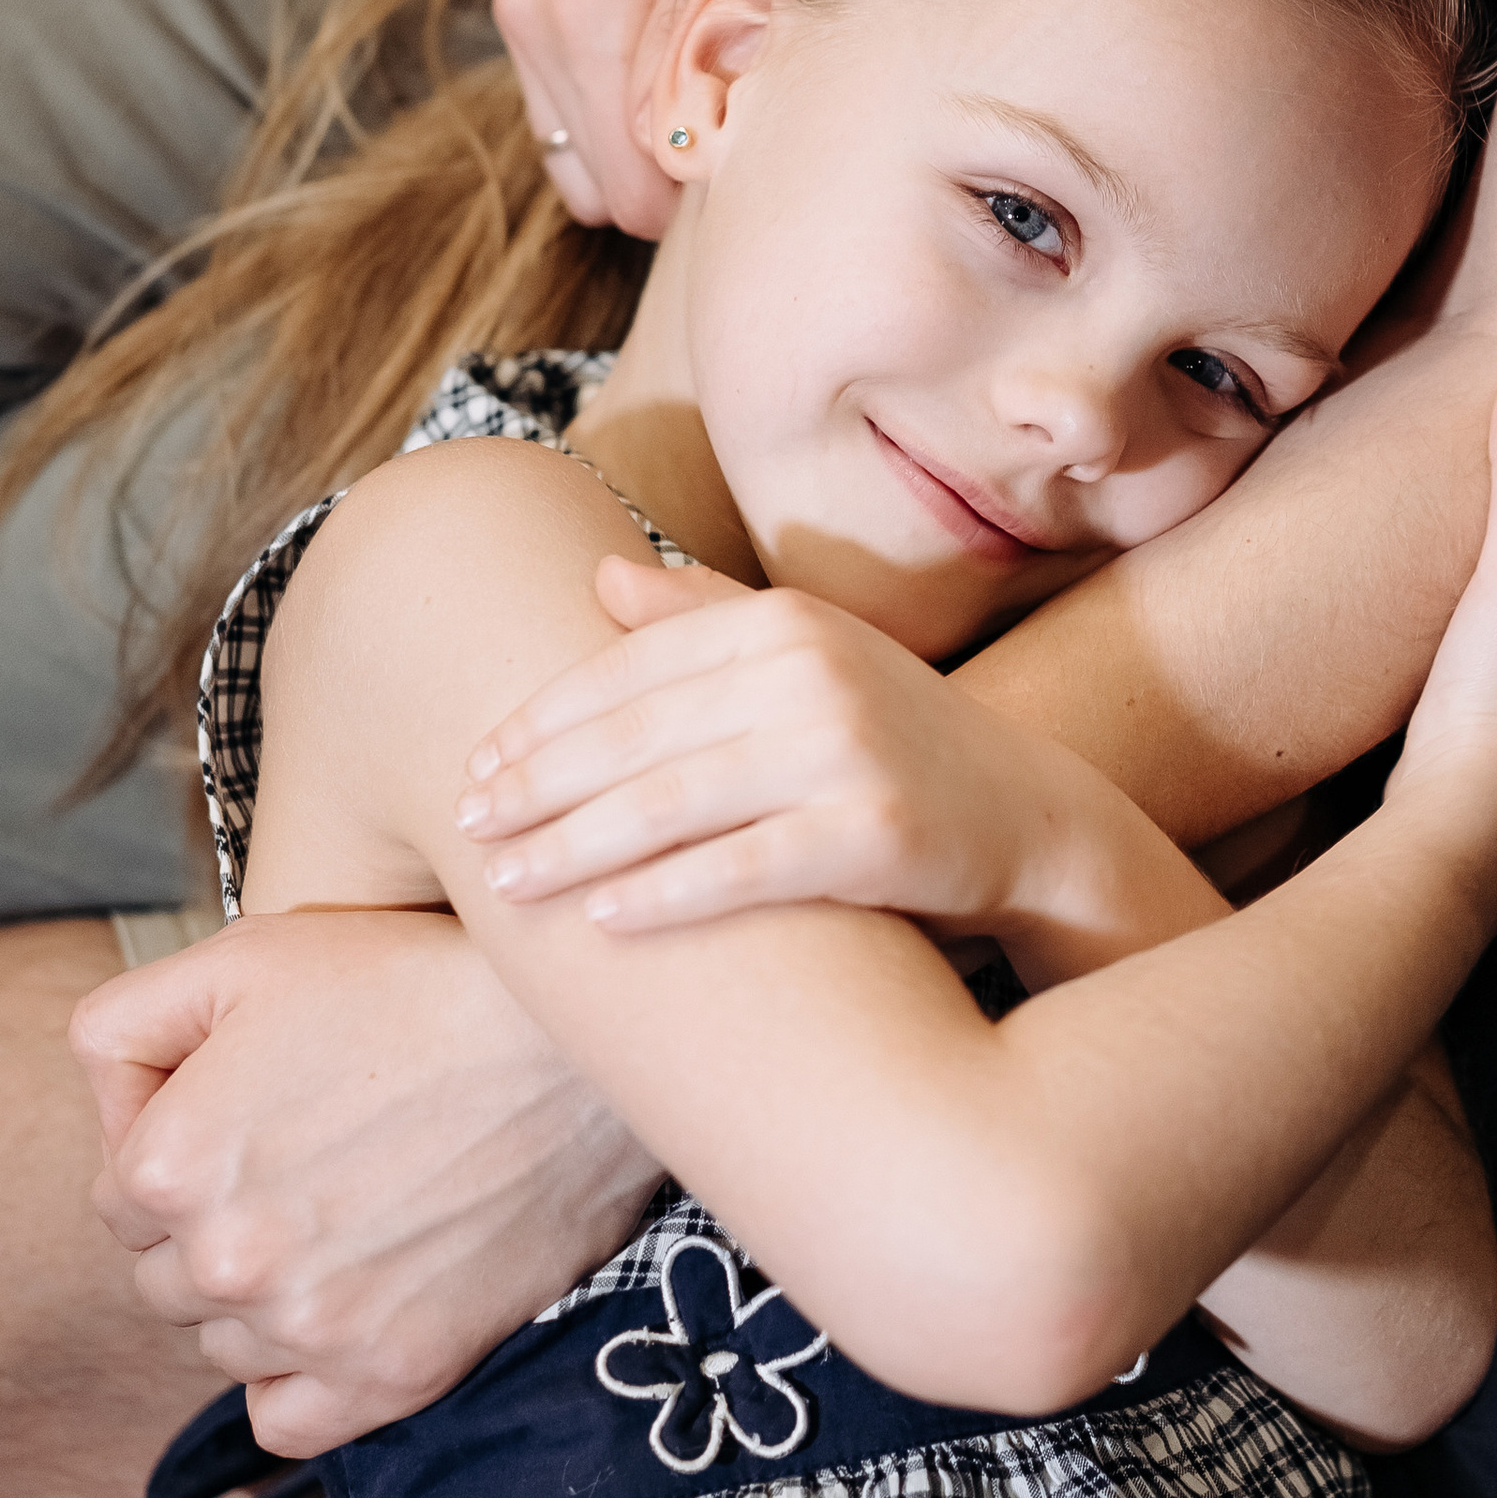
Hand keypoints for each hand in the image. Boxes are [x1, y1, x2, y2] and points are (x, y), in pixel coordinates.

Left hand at [69, 906, 660, 1455]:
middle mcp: (225, 1261)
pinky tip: (347, 1308)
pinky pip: (289, 1419)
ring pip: (227, 1344)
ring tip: (350, 1216)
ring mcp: (310, 1327)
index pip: (121, 1199)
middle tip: (313, 1162)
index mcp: (171, 1163)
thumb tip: (109, 1108)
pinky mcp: (393, 1373)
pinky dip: (303, 1378)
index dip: (186, 1151)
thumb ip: (124, 1027)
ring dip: (266, 1296)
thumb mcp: (249, 956)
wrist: (580, 1045)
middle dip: (220, 1226)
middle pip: (169, 1279)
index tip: (261, 1117)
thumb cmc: (419, 986)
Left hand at [454, 556, 1122, 938]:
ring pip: (673, 802)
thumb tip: (602, 577)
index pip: (632, 668)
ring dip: (574, 845)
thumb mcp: (813, 661)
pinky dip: (663, 894)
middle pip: (638, 735)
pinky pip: (741, 868)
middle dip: (539, 785)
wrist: (1028, 820)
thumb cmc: (897, 742)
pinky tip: (601, 920)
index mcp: (786, 623)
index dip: (544, 719)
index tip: (478, 765)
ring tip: (507, 883)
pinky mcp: (873, 835)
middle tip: (467, 829)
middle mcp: (813, 674)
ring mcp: (846, 753)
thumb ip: (710, 617)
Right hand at [494, 0, 814, 235]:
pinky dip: (618, 109)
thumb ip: (714, 37)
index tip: (767, 135)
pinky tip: (676, 53)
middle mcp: (535, 27)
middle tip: (752, 109)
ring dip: (645, 146)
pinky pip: (566, 108)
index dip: (711, 187)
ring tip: (718, 77)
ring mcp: (522, 13)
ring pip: (582, 157)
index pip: (641, 192)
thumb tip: (700, 151)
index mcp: (588, 17)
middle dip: (677, 178)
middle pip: (605, 191)